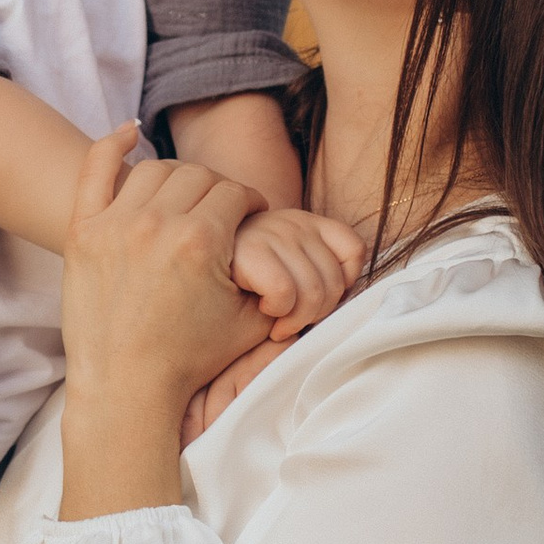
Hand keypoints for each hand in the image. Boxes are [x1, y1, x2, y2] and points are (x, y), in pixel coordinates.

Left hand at [56, 130, 277, 520]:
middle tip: (222, 209)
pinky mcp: (82, 233)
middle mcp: (156, 225)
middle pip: (198, 176)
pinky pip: (94, 169)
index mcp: (201, 242)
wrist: (126, 387)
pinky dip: (112, 145)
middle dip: (218, 189)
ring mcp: (114, 225)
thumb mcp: (250, 322)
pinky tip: (129, 132)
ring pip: (155, 169)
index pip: (235, 194)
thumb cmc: (190, 359)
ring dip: (178, 177)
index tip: (251, 215)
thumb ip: (276, 277)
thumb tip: (290, 244)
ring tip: (187, 195)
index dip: (250, 203)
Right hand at [227, 203, 363, 340]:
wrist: (190, 279)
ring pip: (314, 291)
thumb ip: (317, 275)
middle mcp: (292, 221)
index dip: (344, 283)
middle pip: (335, 280)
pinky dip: (279, 312)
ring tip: (277, 323)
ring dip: (297, 320)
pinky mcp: (249, 251)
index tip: (316, 301)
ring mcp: (271, 233)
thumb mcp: (287, 270)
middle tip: (292, 322)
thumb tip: (350, 296)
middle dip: (316, 314)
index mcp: (306, 222)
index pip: (354, 247)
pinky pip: (286, 292)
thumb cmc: (241, 284)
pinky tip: (260, 309)